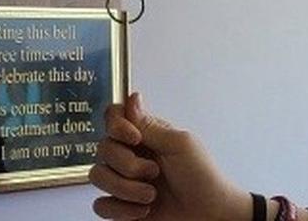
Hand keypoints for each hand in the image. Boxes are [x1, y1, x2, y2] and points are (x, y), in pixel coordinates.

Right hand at [89, 93, 252, 220]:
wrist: (210, 216)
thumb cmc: (204, 178)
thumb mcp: (180, 144)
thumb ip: (150, 126)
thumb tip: (132, 98)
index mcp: (144, 134)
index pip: (113, 117)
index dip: (117, 126)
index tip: (135, 139)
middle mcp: (130, 154)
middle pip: (102, 148)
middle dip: (128, 165)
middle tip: (154, 173)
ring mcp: (124, 180)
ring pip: (97, 176)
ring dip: (125, 189)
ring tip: (151, 196)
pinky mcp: (121, 206)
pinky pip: (101, 206)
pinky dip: (120, 210)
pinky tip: (142, 211)